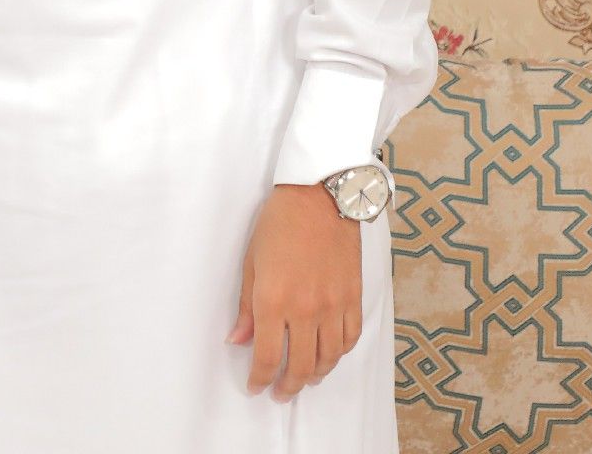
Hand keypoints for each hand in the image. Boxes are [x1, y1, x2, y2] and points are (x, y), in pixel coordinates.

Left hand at [227, 183, 361, 401]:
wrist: (320, 198)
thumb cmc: (279, 224)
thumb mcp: (251, 262)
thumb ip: (247, 306)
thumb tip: (238, 340)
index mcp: (274, 300)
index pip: (266, 355)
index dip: (260, 378)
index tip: (255, 386)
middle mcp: (306, 309)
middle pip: (300, 365)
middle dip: (288, 385)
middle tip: (280, 393)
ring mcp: (334, 305)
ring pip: (328, 358)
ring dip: (315, 375)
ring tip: (305, 379)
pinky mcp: (353, 298)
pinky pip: (350, 338)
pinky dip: (339, 353)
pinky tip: (329, 355)